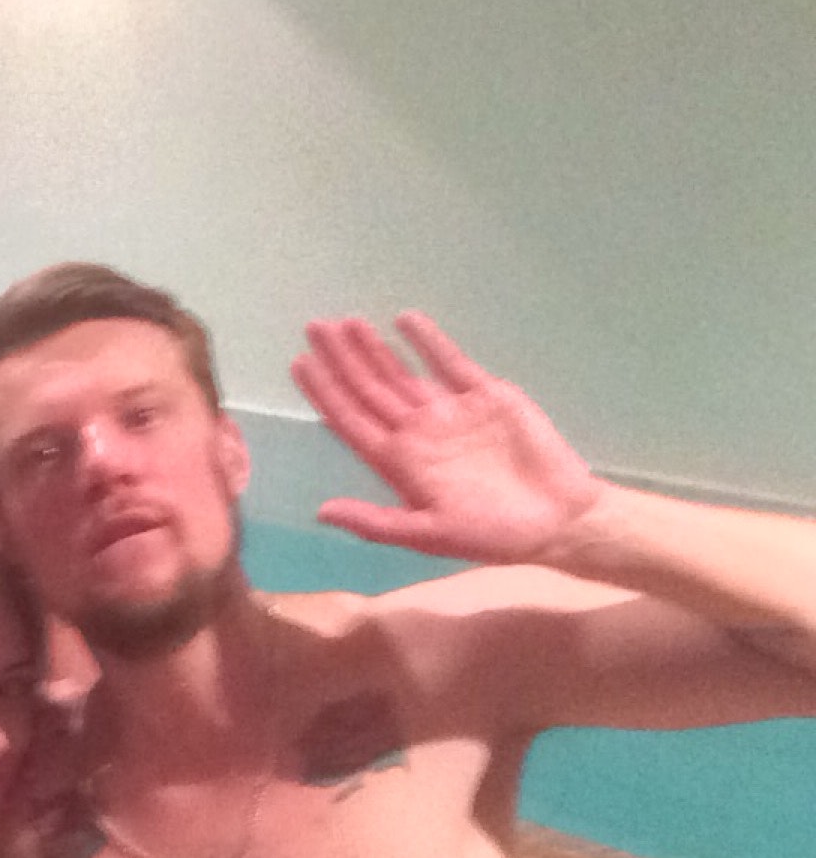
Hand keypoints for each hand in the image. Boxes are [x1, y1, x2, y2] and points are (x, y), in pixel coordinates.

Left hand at [290, 312, 602, 563]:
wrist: (558, 518)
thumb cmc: (493, 534)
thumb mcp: (429, 535)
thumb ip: (375, 522)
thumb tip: (321, 512)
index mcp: (399, 464)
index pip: (350, 421)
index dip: (324, 393)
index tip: (299, 363)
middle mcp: (417, 434)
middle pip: (369, 390)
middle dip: (342, 360)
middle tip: (315, 326)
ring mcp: (449, 412)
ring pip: (401, 373)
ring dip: (374, 350)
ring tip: (347, 323)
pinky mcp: (485, 396)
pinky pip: (449, 363)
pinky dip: (429, 342)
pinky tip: (405, 322)